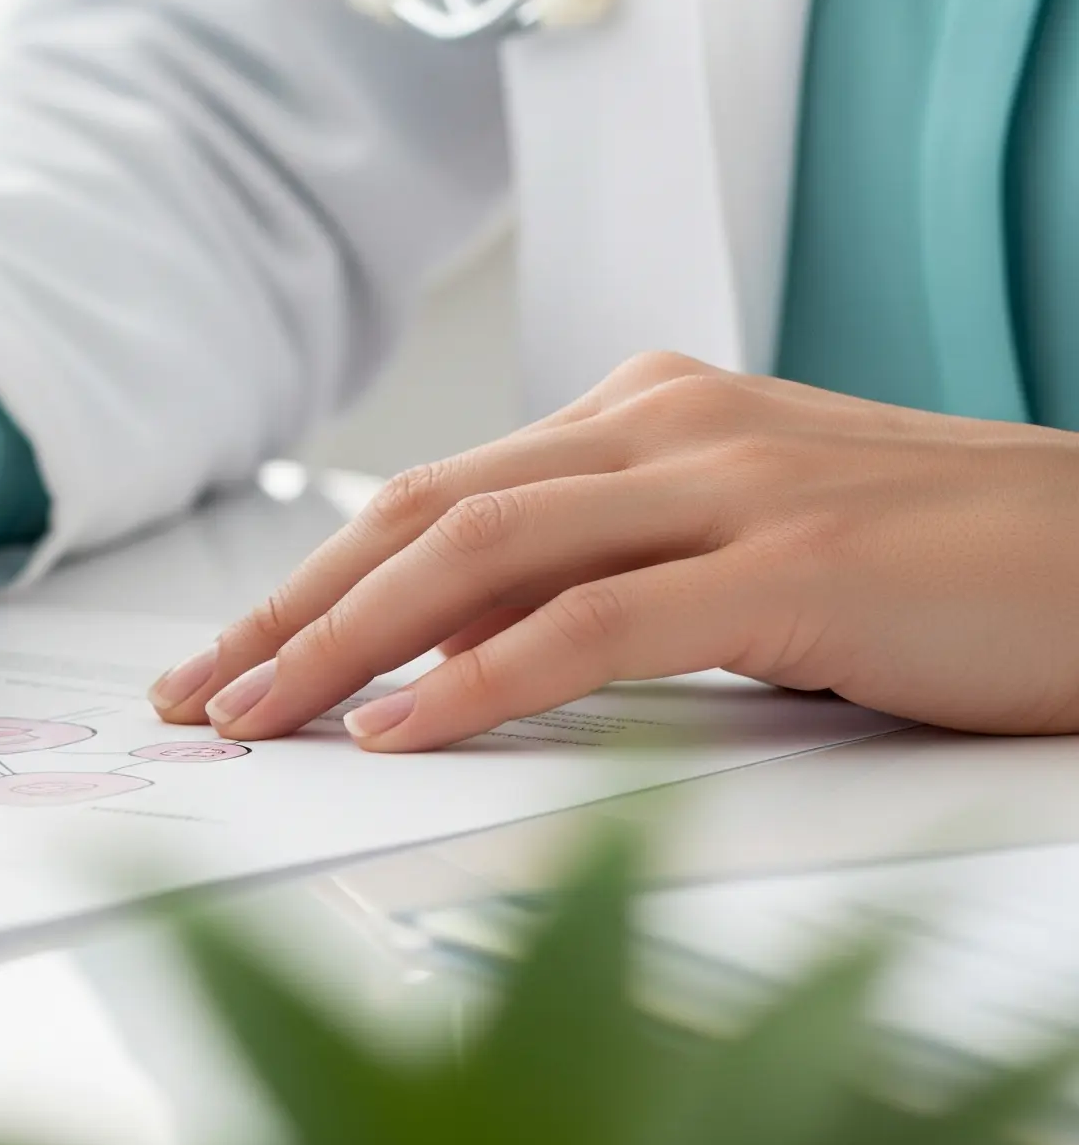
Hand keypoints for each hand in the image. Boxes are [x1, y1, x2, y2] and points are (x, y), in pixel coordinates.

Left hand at [146, 352, 1078, 750]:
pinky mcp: (794, 565)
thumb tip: (458, 657)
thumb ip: (613, 582)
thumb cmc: (952, 577)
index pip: (435, 497)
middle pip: (421, 514)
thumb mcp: (750, 561)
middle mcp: (670, 425)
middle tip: (191, 695)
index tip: (225, 657)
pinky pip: (592, 621)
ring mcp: (730, 485)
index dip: (310, 580)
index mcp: (650, 415)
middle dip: (285, 609)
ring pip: (475, 555)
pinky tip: (397, 730)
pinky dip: (478, 679)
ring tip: (252, 720)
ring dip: (340, 643)